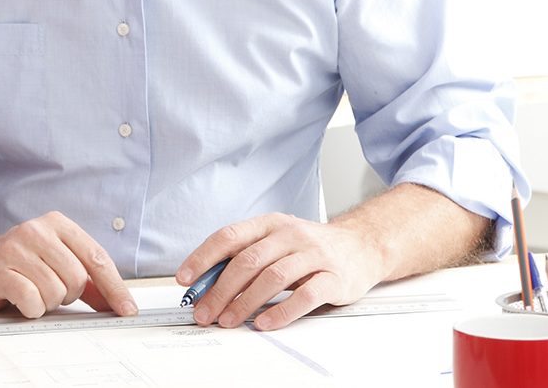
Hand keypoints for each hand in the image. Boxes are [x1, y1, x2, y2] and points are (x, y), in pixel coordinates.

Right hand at [0, 212, 138, 318]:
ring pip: (56, 292)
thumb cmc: (18, 263)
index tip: (127, 309)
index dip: (115, 288)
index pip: (97, 258)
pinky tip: (20, 299)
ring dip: (47, 302)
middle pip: (77, 279)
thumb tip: (116, 300)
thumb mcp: (55, 261)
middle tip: (49, 290)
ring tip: (31, 291)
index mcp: (57, 224)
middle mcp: (37, 230)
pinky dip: (31, 308)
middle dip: (68, 295)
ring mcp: (16, 248)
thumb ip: (86, 278)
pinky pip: (32, 301)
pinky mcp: (0, 270)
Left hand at [175, 213, 389, 330]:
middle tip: (204, 312)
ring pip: (273, 277)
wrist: (362, 245)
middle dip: (220, 290)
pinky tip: (265, 323)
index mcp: (270, 224)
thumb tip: (206, 285)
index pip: (229, 237)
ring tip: (228, 320)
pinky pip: (305, 296)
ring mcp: (314, 254)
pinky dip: (282, 312)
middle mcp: (291, 234)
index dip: (203, 258)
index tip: (185, 279)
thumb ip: (246, 258)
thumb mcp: (277, 243)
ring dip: (245, 302)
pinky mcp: (334, 277)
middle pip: (248, 261)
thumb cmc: (311, 248)